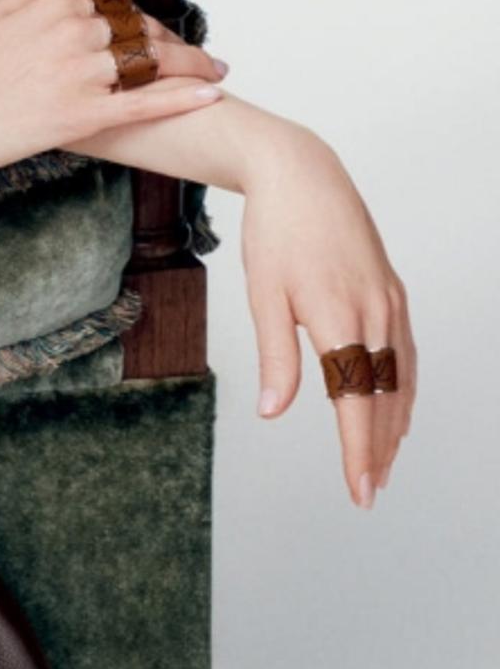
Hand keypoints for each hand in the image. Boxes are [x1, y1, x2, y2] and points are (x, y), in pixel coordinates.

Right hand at [0, 0, 225, 175]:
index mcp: (58, 5)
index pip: (120, 9)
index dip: (149, 25)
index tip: (165, 38)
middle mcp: (76, 32)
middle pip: (143, 34)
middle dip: (180, 45)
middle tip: (205, 58)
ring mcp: (81, 73)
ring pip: (150, 65)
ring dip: (192, 68)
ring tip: (215, 72)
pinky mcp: (82, 113)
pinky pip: (143, 103)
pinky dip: (181, 98)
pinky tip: (210, 95)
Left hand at [240, 129, 415, 508]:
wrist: (303, 176)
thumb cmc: (276, 234)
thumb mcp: (263, 296)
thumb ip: (275, 357)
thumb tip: (273, 412)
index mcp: (340, 318)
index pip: (355, 403)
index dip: (359, 452)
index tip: (359, 490)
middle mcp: (375, 313)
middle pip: (384, 399)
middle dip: (378, 450)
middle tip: (369, 492)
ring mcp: (389, 302)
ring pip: (400, 379)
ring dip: (394, 425)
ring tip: (382, 464)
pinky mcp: (392, 292)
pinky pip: (405, 353)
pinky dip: (403, 389)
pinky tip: (397, 409)